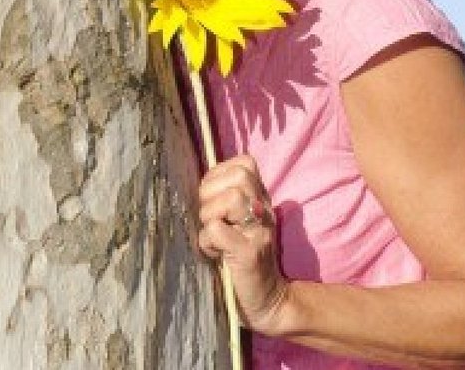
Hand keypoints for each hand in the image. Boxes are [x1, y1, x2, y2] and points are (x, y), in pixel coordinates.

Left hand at [198, 153, 288, 334]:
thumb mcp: (239, 224)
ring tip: (212, 235)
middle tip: (209, 216)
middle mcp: (264, 210)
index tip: (211, 196)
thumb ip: (226, 201)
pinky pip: (217, 231)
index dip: (220, 173)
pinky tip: (214, 254)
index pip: (244, 163)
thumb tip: (196, 183)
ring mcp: (259, 230)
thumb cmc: (242, 261)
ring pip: (231, 198)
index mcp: (260, 199)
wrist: (268, 301)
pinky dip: (207, 242)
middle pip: (239, 175)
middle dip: (211, 191)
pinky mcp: (250, 253)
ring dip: (209, 215)